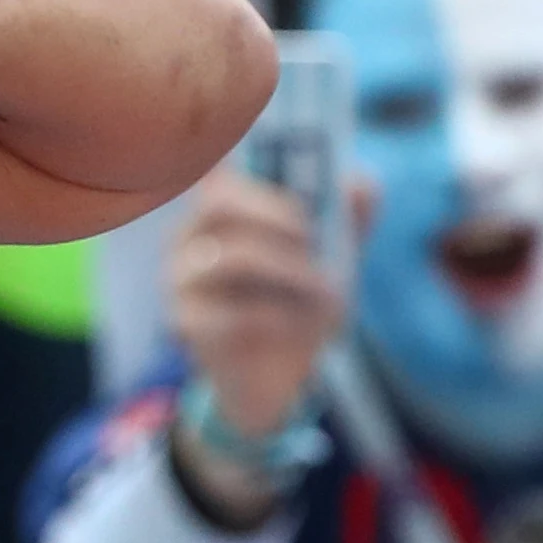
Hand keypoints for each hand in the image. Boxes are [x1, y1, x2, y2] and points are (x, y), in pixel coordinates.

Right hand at [169, 170, 346, 440]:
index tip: (297, 177)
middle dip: (279, 215)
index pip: (221, 171)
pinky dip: (280, 317)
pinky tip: (301, 326)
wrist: (276, 380)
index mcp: (217, 214)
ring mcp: (181, 281)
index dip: (251, 161)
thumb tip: (362, 182)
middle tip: (315, 239)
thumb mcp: (329, 260)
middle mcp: (189, 238)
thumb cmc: (296, 307)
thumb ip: (346, 220)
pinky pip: (232, 312)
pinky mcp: (186, 324)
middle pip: (219, 202)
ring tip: (328, 293)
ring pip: (233, 256)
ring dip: (292, 272)